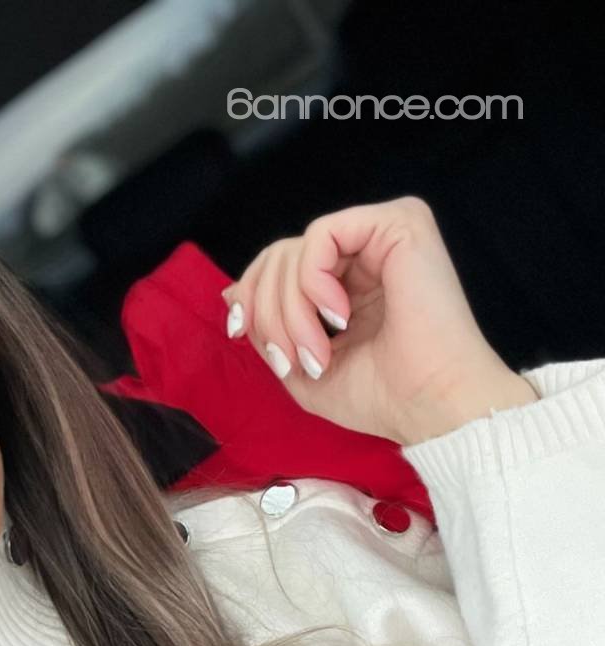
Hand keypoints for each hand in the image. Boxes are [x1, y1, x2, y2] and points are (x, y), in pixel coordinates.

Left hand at [221, 196, 538, 445]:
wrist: (431, 406)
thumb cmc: (381, 397)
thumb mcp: (301, 368)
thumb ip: (266, 328)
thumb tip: (231, 291)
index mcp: (347, 282)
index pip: (277, 267)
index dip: (250, 297)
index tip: (239, 333)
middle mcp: (365, 251)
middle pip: (278, 257)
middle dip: (268, 313)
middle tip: (291, 360)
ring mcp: (382, 233)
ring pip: (294, 250)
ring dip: (291, 312)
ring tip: (320, 353)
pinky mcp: (399, 223)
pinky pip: (322, 235)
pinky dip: (313, 283)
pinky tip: (338, 315)